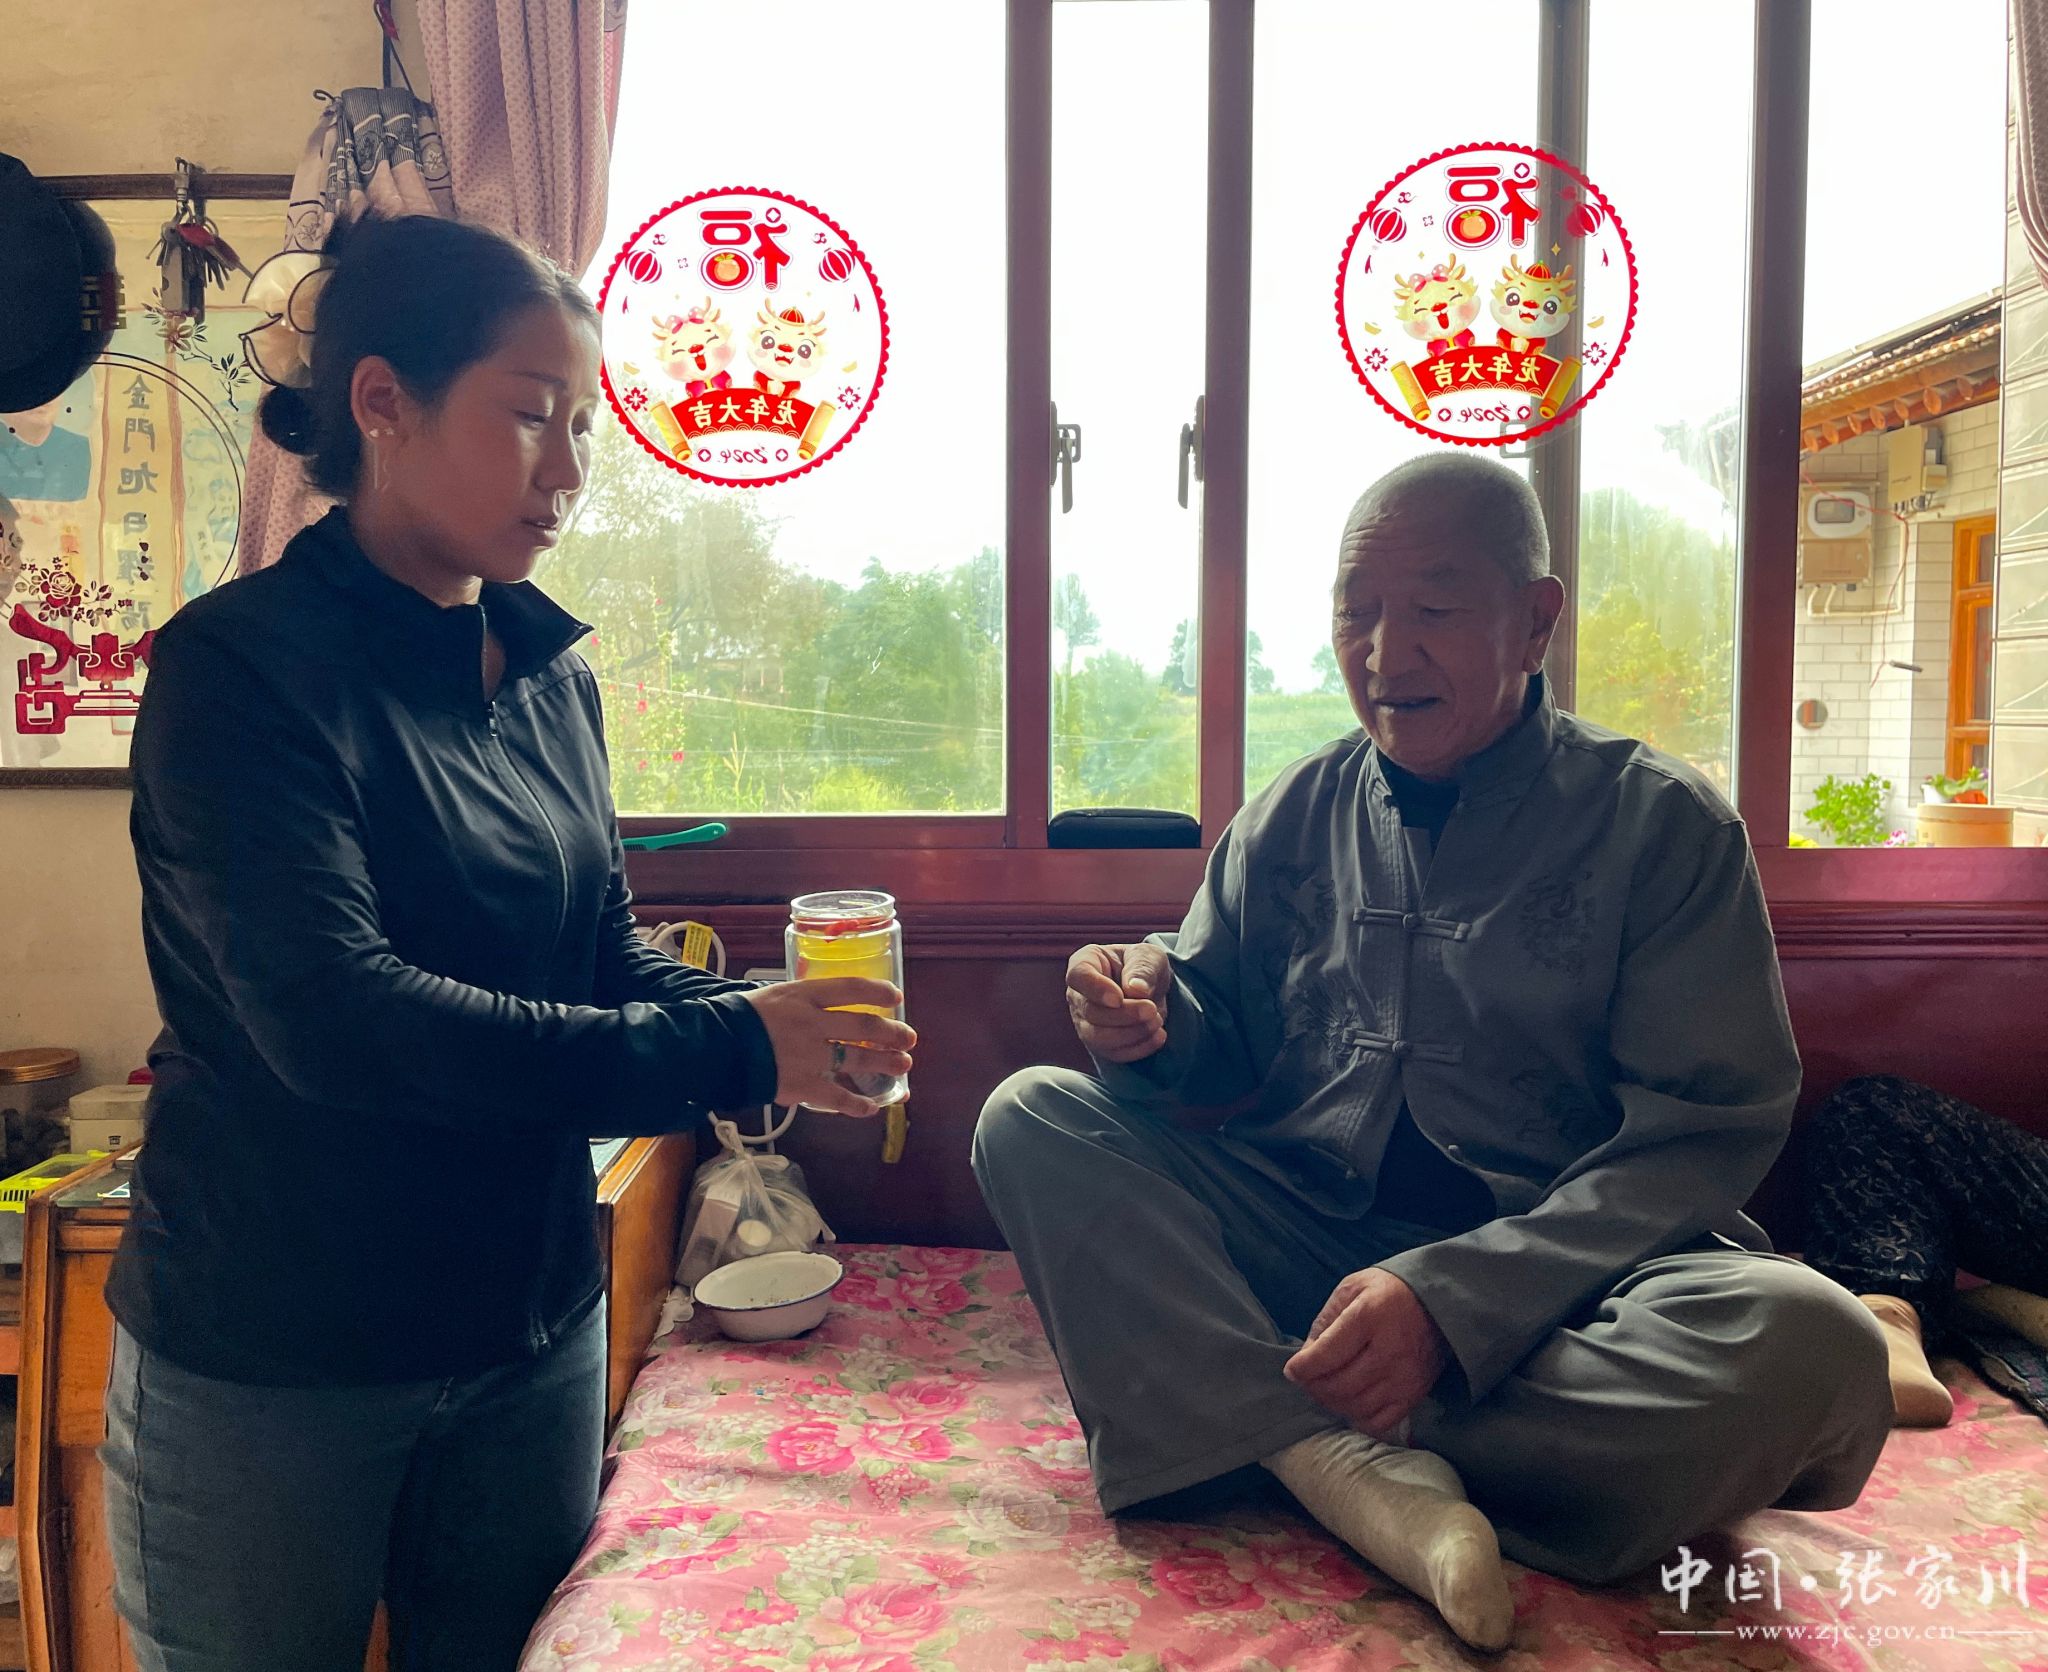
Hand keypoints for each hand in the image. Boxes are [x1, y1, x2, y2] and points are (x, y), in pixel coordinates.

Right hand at [740, 978, 915, 1117]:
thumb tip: (826, 1005)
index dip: (877, 991)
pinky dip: (857, 1104)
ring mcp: (808, 1055)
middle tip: (909, 1039)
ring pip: (857, 1059)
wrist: (713, 1047)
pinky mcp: (801, 1085)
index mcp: (803, 995)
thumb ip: (800, 1001)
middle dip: (891, 1033)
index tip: (896, 997)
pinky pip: (837, 1097)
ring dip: (884, 1064)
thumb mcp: (770, 996)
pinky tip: (872, 1107)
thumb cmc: (738, 1019)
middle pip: (862, 1026)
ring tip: (903, 1067)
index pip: (850, 988)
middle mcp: (811, 1022)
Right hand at [1065, 943, 1169, 1062]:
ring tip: (1157, 1021)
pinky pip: (1114, 1053)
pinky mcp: (1100, 1043)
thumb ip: (1142, 968)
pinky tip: (1158, 1036)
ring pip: (1098, 1038)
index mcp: (1084, 963)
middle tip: (1151, 1009)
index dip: (1096, 989)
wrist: (1150, 986)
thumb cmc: (1143, 965)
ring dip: (1131, 1034)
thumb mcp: (1149, 957)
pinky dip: (1138, 1049)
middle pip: (1091, 1012)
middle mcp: (1078, 995)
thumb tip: (1136, 990)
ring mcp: (1085, 1022)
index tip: (1119, 998)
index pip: (1078, 977)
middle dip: (1124, 1015)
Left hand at [1284, 1267, 1447, 1439]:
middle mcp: (1389, 1350)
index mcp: (1369, 1316)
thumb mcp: (1351, 1288)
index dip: (1302, 1367)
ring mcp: (1405, 1377)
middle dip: (1314, 1387)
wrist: (1439, 1301)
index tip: (1292, 1369)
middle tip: (1308, 1380)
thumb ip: (1325, 1321)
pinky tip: (1351, 1403)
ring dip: (1333, 1403)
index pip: (1326, 1354)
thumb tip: (1305, 1358)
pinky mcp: (1415, 1394)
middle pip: (1339, 1385)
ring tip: (1327, 1389)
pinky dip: (1359, 1419)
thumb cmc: (1387, 1291)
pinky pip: (1380, 1422)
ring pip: (1357, 1407)